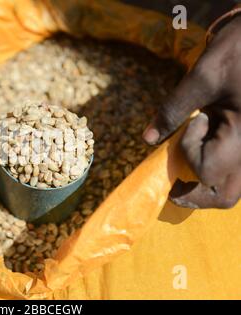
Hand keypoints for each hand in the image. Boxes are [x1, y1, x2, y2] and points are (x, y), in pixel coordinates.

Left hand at [143, 16, 240, 208]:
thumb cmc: (237, 53)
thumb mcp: (201, 79)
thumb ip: (172, 111)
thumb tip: (147, 138)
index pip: (207, 169)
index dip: (190, 154)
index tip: (192, 125)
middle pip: (224, 195)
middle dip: (195, 195)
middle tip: (175, 186)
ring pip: (232, 187)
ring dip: (206, 185)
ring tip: (189, 168)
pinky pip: (236, 172)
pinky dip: (217, 173)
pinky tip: (206, 153)